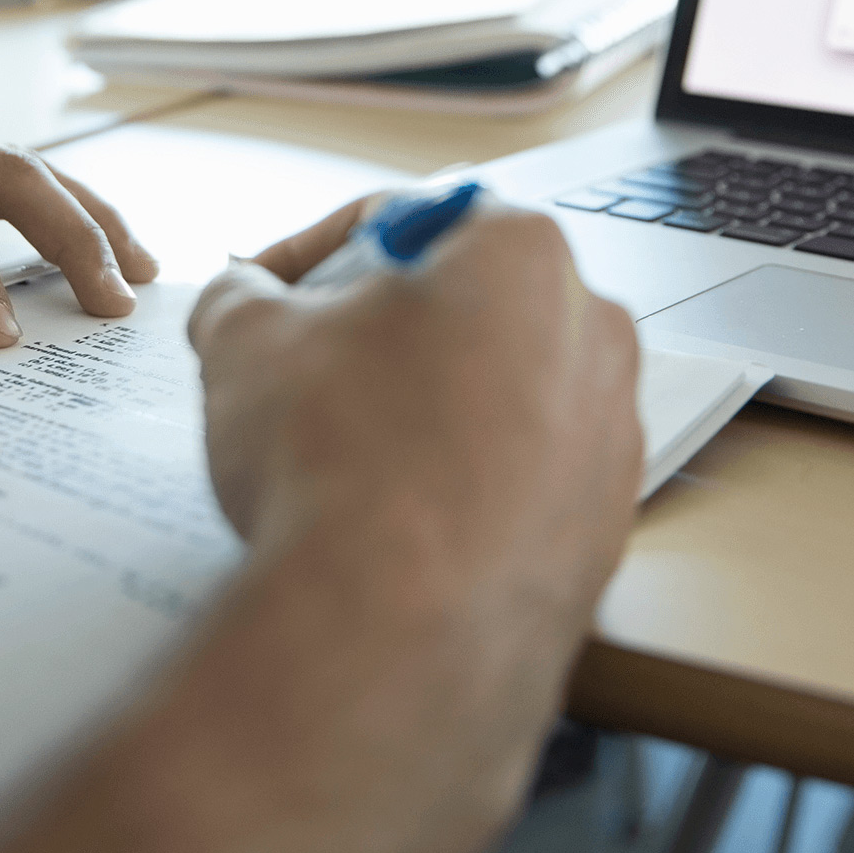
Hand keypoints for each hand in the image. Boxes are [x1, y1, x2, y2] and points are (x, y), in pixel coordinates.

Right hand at [187, 196, 643, 605]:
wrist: (392, 631)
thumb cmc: (336, 462)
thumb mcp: (243, 341)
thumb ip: (241, 296)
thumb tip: (241, 300)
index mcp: (522, 253)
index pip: (403, 221)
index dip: (311, 254)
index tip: (265, 293)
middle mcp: (595, 334)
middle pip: (466, 307)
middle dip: (380, 334)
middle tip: (303, 374)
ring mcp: (612, 439)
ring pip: (499, 398)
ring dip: (422, 412)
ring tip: (343, 459)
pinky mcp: (606, 531)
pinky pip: (521, 484)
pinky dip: (460, 490)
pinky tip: (391, 523)